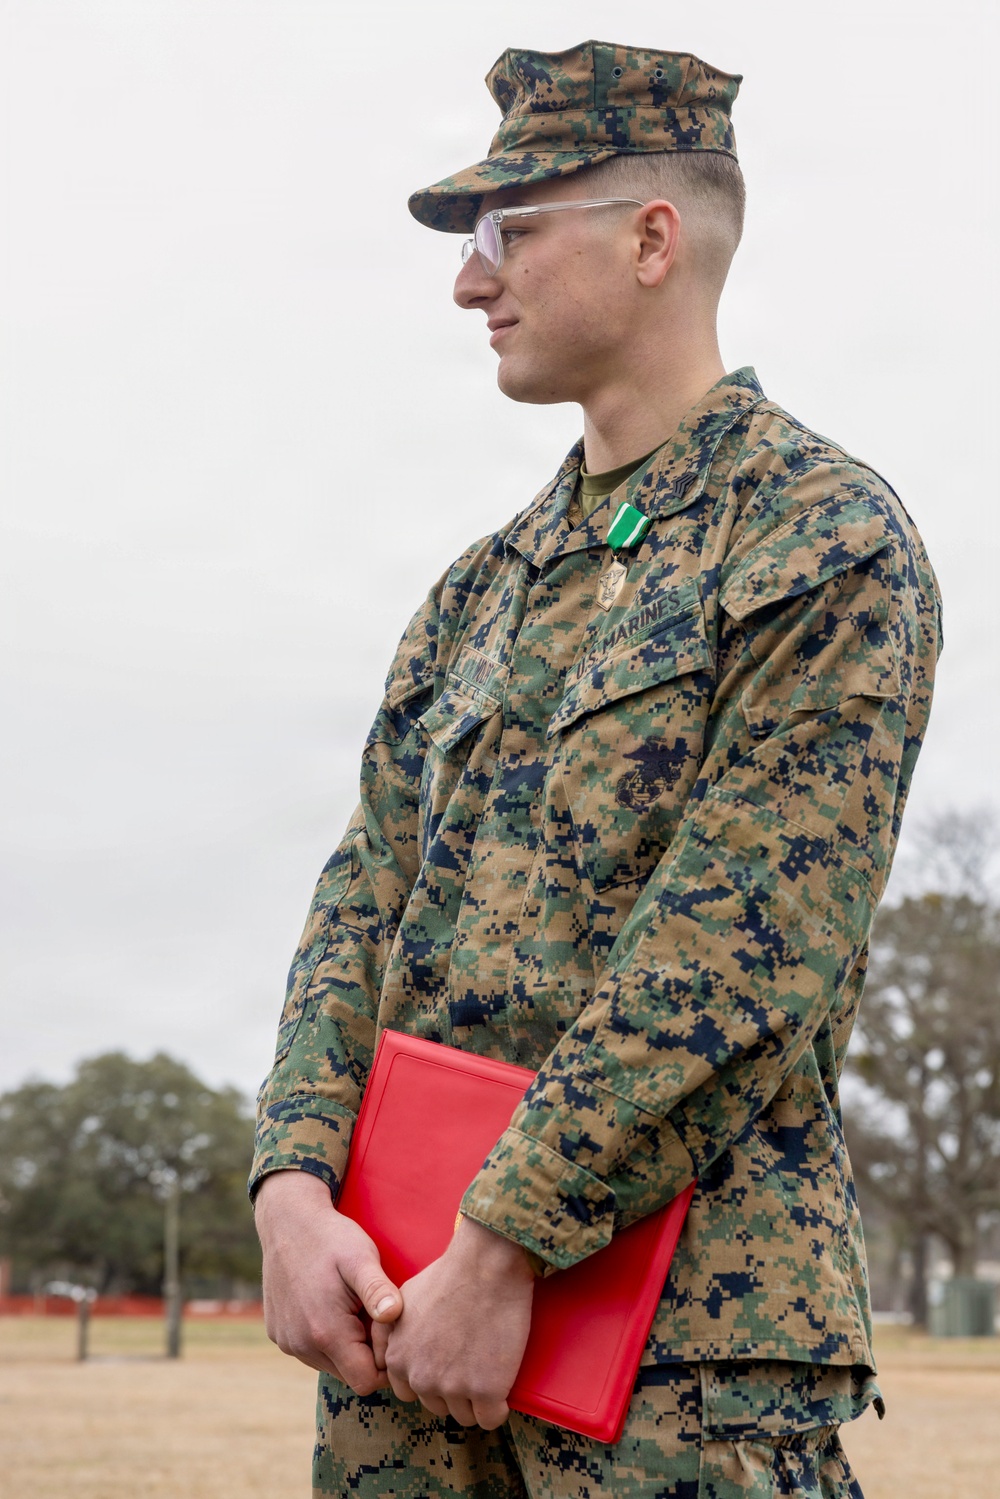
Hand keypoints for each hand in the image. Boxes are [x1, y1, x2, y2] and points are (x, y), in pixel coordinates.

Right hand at [254, 1170, 401, 1394]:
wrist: (288, 1220)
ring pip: (330, 1364)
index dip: (384, 1361)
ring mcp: (287, 1341)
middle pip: (348, 1374)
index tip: (387, 1328)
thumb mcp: (361, 1258)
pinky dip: (324, 1337)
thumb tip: (395, 1316)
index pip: (366, 1381)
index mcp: (326, 1333)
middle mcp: (301, 1345)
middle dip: (366, 1353)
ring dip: (345, 1345)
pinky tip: (330, 1303)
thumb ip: (378, 1290)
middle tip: (371, 1312)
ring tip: (351, 1305)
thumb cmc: (332, 1238)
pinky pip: (310, 1351)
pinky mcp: (278, 1334)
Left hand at [375, 1215, 534, 1428]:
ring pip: (465, 1415)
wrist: (486, 1265)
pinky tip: (502, 1379)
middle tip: (471, 1356)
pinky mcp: (486, 1391)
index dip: (432, 1376)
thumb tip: (391, 1355)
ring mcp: (453, 1386)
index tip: (448, 1359)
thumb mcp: (402, 1301)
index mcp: (398, 1359)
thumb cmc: (449, 1275)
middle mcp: (420, 1378)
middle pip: (438, 1405)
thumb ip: (390, 1335)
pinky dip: (499, 1405)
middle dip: (454, 1388)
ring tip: (487, 1364)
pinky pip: (492, 1418)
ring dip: (477, 1398)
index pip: (411, 1393)